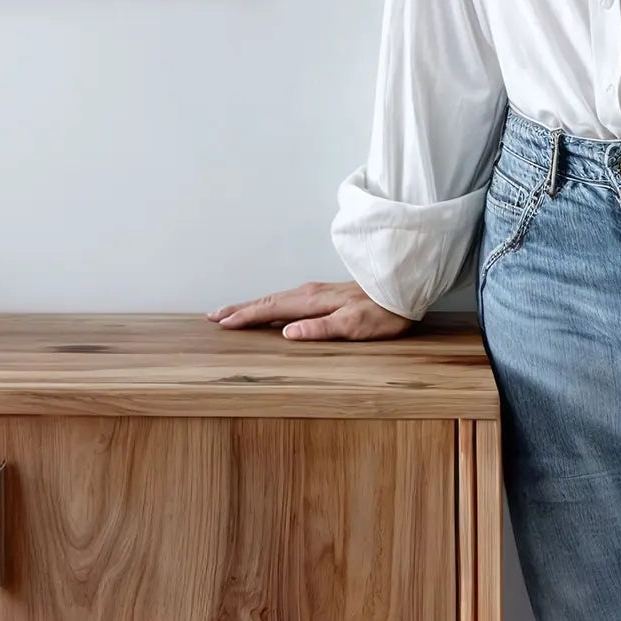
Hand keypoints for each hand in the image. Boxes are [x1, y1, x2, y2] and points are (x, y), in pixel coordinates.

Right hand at [205, 279, 416, 339]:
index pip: (271, 309)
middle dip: (241, 308)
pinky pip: (287, 298)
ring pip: (276, 298)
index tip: (222, 323)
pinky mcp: (325, 294)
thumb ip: (321, 329)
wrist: (404, 288)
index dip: (245, 317)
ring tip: (234, 312)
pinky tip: (271, 308)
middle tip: (215, 316)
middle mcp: (310, 292)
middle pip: (268, 301)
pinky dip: (270, 303)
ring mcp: (317, 291)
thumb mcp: (354, 326)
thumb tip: (287, 333)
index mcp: (312, 301)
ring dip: (253, 305)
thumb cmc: (383, 312)